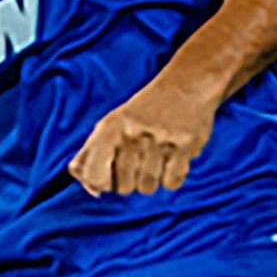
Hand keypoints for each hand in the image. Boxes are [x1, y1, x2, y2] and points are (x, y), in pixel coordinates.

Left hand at [69, 71, 215, 195]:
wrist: (186, 85)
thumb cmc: (142, 112)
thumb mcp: (109, 125)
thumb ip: (89, 156)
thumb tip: (92, 190)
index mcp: (110, 129)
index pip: (93, 176)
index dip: (100, 184)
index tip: (109, 177)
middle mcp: (132, 134)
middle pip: (123, 187)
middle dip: (129, 182)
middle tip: (138, 163)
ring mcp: (159, 140)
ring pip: (147, 187)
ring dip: (151, 180)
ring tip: (155, 160)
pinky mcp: (185, 145)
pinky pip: (171, 183)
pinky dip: (172, 177)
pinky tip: (172, 160)